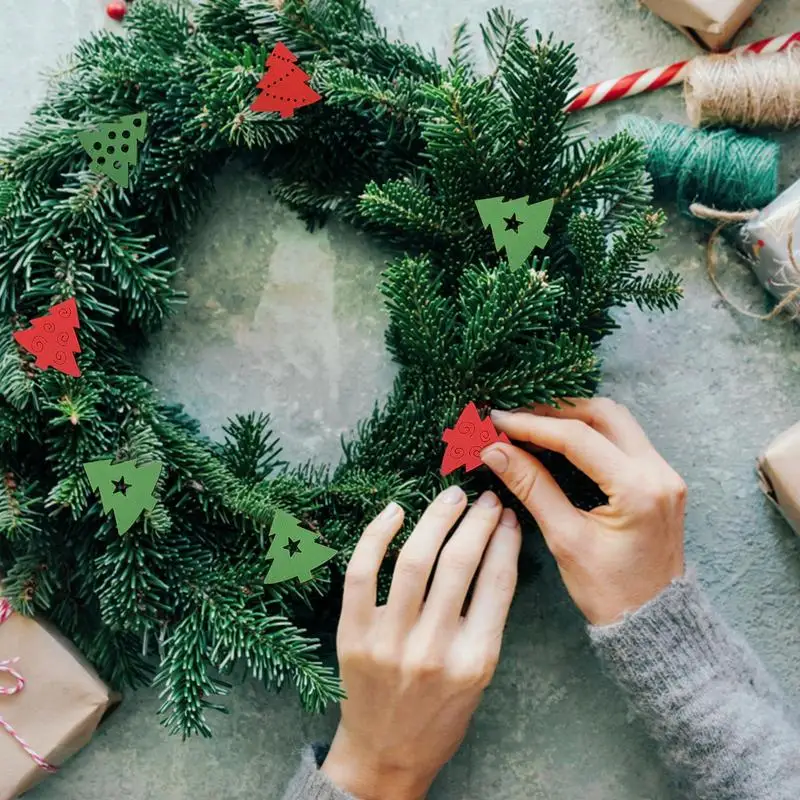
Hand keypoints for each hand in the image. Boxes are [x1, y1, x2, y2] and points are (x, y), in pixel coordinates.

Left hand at [322, 486, 521, 799]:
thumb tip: (495, 551)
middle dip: (477, 521)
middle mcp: (433, 650)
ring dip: (436, 518)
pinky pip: (361, 573)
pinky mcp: (352, 635)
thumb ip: (487, 621)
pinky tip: (394, 510)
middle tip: (484, 498)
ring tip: (451, 497)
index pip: (497, 582)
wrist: (385, 756)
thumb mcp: (479, 675)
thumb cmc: (439, 715)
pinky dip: (376, 535)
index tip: (508, 515)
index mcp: (475, 661)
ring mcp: (389, 642)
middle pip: (459, 563)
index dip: (505, 539)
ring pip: (414, 560)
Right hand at [480, 398, 685, 626]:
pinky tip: (560, 440)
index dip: (532, 425)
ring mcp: (664, 473)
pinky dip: (591, 432)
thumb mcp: (565, 539)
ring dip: (574, 416)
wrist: (654, 623)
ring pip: (617, 421)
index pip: (578, 438)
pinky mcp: (660, 479)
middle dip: (555, 410)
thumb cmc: (609, 592)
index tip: (496, 420)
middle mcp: (659, 472)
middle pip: (604, 414)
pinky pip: (624, 439)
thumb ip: (531, 487)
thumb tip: (494, 450)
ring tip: (533, 423)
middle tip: (515, 417)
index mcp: (638, 489)